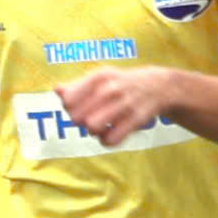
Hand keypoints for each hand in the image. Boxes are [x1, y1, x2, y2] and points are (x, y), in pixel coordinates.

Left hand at [55, 65, 171, 146]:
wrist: (160, 86)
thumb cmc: (121, 83)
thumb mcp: (101, 78)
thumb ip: (76, 86)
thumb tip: (57, 89)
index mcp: (99, 77)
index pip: (68, 100)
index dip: (69, 108)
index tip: (79, 107)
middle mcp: (111, 88)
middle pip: (76, 117)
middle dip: (80, 122)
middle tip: (89, 118)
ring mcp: (125, 103)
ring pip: (92, 127)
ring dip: (92, 131)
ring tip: (99, 126)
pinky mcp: (137, 119)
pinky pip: (111, 139)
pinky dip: (106, 141)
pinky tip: (110, 134)